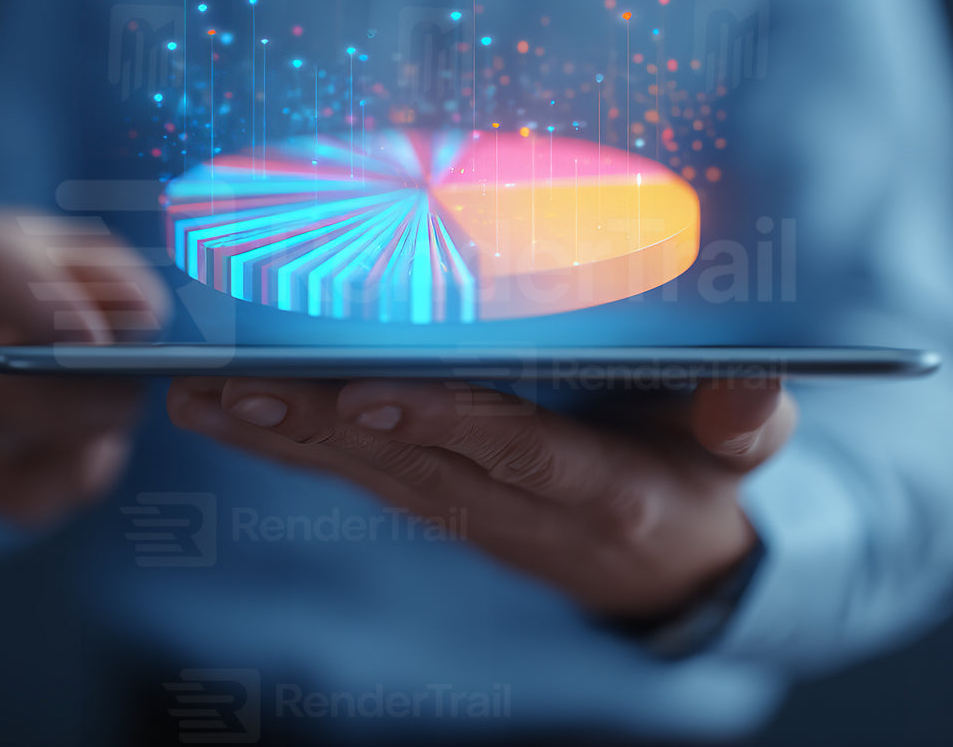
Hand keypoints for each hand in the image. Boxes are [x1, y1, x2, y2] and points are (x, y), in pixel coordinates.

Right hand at [0, 209, 170, 524]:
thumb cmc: (63, 289)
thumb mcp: (94, 263)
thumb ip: (123, 280)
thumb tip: (143, 313)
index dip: (44, 309)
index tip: (96, 341)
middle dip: (77, 401)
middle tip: (132, 398)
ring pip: (6, 447)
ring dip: (80, 439)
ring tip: (112, 414)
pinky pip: (18, 496)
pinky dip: (70, 478)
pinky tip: (86, 450)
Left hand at [166, 376, 795, 618]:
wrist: (674, 569)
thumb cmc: (706, 480)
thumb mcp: (750, 454)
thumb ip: (750, 422)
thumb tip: (749, 396)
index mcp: (602, 488)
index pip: (515, 450)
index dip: (444, 422)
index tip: (368, 392)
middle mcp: (519, 509)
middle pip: (411, 461)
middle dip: (319, 422)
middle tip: (233, 383)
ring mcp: (470, 511)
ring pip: (370, 470)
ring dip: (282, 434)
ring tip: (202, 394)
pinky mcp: (440, 502)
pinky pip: (361, 473)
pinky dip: (292, 444)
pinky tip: (230, 413)